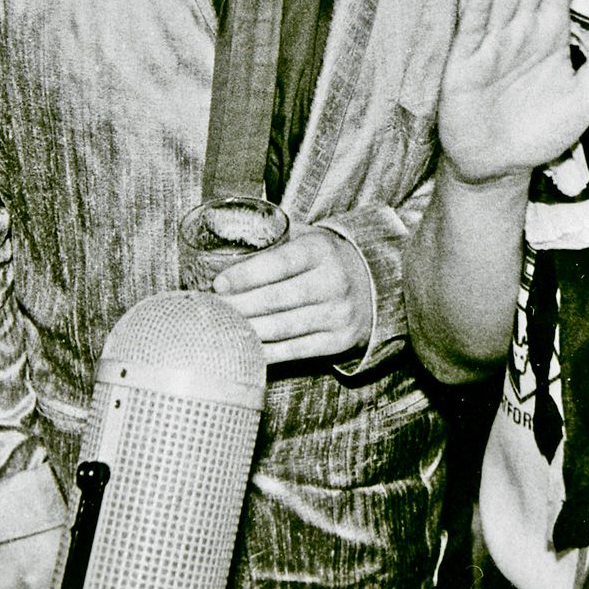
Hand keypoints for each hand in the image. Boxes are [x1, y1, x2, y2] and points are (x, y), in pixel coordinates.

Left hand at [213, 226, 371, 363]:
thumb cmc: (325, 258)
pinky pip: (295, 351)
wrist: (376, 283)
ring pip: (282, 328)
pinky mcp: (339, 341)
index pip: (278, 264)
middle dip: (238, 306)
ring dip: (247, 330)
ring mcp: (338, 315)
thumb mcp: (308, 237)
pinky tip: (245, 346)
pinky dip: (267, 351)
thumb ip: (274, 237)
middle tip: (211, 308)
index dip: (245, 275)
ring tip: (222, 327)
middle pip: (276, 300)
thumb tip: (224, 238)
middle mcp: (333, 282)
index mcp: (321, 250)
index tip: (218, 283)